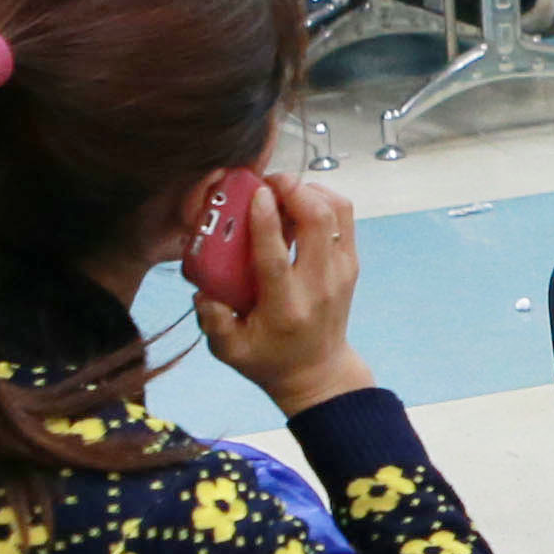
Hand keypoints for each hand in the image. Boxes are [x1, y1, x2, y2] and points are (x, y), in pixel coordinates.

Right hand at [193, 172, 375, 412]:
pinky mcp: (350, 263)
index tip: (257, 194)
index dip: (266, 223)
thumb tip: (203, 291)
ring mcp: (341, 272)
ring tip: (283, 190)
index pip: (277, 259)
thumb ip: (213, 322)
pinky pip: (344, 217)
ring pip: (338, 212)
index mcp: (285, 308)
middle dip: (295, 190)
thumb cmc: (268, 358)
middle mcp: (319, 286)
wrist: (318, 371)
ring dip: (311, 191)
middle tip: (268, 182)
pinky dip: (324, 200)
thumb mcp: (230, 351)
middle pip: (318, 222)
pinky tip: (299, 202)